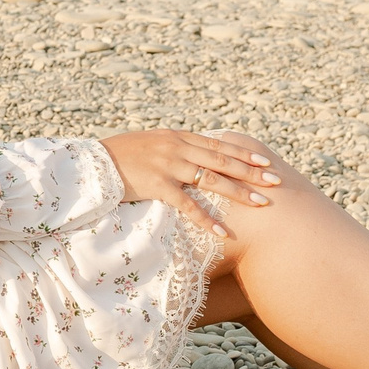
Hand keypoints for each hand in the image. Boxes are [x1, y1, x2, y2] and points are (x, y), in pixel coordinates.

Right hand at [99, 129, 281, 236]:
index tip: (266, 162)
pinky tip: (224, 232)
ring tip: (262, 204)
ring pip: (212, 179)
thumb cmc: (122, 156)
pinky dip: (207, 219)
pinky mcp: (156, 184)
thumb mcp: (152, 144)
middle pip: (222, 161)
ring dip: (239, 193)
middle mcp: (176, 148)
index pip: (218, 145)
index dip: (243, 154)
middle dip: (252, 172)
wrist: (92, 162)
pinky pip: (187, 204)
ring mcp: (167, 165)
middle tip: (276, 182)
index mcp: (177, 137)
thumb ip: (176, 147)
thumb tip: (197, 155)